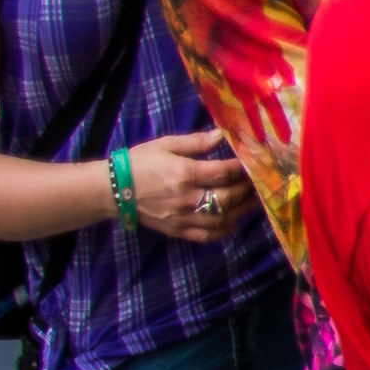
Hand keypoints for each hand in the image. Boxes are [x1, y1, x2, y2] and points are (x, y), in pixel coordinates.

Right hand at [126, 131, 250, 242]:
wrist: (112, 189)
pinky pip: (206, 235)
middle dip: (247, 190)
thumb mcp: (166, 145)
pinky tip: (233, 224)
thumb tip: (223, 134)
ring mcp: (182, 217)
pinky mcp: (176, 229)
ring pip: (222, 218)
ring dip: (242, 211)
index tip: (254, 163)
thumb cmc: (139, 162)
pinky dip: (223, 231)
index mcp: (185, 173)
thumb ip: (197, 142)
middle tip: (258, 183)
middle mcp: (187, 198)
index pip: (225, 173)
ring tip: (253, 201)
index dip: (243, 169)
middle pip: (228, 197)